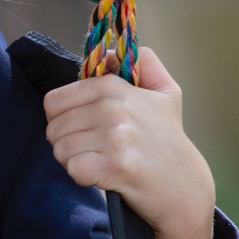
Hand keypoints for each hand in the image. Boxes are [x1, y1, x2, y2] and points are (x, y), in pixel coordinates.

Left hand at [42, 47, 215, 238]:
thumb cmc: (168, 140)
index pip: (55, 101)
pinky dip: (82, 176)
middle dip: (67, 141)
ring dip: (74, 160)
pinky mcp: (114, 166)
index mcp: (114, 88)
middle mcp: (113, 109)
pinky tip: (102, 175)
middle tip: (94, 148)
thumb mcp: (166, 92)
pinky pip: (73, 168)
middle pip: (54, 127)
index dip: (63, 117)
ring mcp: (114, 138)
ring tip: (100, 161)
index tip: (85, 126)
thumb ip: (144, 63)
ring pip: (61, 149)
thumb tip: (108, 52)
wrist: (184, 186)